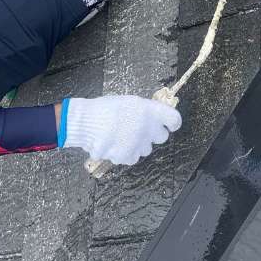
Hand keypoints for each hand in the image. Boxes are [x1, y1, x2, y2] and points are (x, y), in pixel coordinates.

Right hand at [60, 94, 181, 165]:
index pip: (174, 120)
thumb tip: (155, 119)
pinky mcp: (127, 156)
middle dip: (153, 134)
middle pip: (162, 137)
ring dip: (138, 144)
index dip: (173, 123)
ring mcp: (138, 144)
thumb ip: (146, 111)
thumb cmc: (105, 108)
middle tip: (140, 129)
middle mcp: (148, 128)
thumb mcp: (130, 102)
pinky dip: (126, 153)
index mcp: (150, 110)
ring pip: (146, 149)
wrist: (85, 121)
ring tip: (123, 136)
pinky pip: (132, 157)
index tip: (170, 125)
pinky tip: (116, 144)